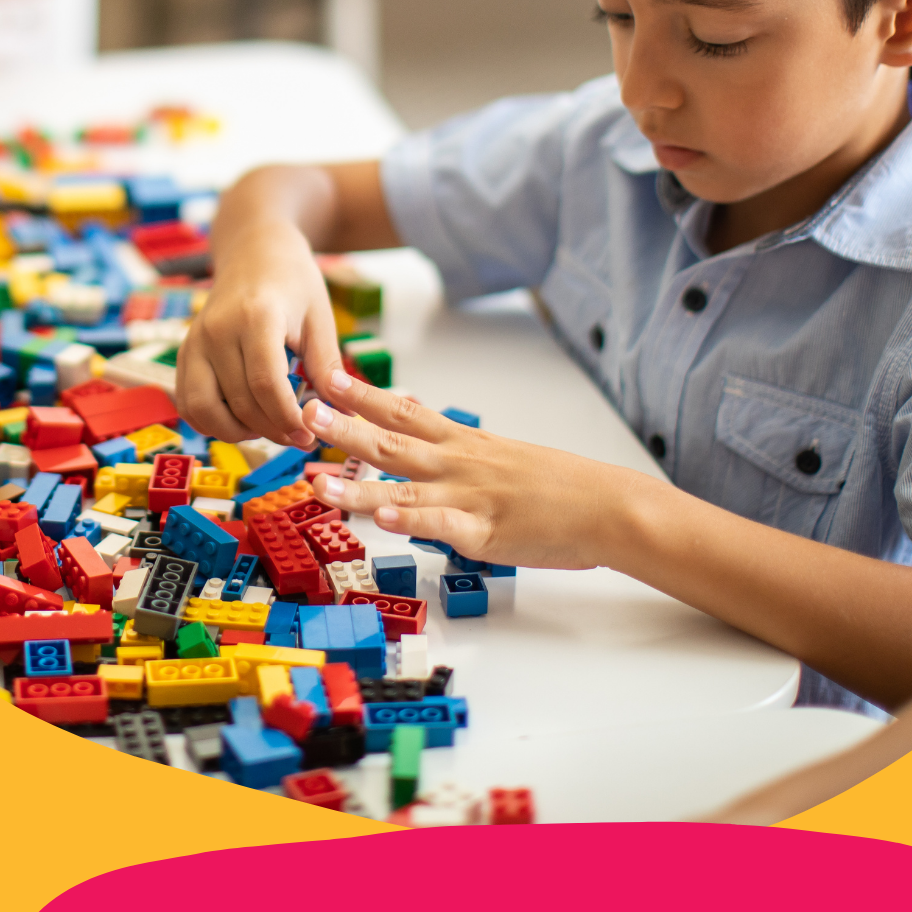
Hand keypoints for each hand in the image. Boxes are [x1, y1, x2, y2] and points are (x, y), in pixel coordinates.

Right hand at [175, 225, 344, 448]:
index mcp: (256, 316)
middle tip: (299, 438)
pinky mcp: (183, 353)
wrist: (254, 249)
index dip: (288, 420)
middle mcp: (217, 329)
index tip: (310, 436)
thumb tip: (344, 414)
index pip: (266, 385)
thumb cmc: (292, 282)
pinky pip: (188, 404)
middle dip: (273, 431)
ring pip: (204, 410)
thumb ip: (327, 367)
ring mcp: (195, 342)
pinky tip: (241, 420)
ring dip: (238, 433)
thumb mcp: (320, 318)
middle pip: (240, 403)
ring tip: (267, 428)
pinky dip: (211, 423)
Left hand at [304, 368, 634, 569]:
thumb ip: (464, 464)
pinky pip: (440, 526)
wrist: (608, 506)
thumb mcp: (505, 463)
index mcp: (466, 445)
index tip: (327, 378)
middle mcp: (461, 464)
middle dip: (343, 426)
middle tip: (303, 410)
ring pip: (403, 487)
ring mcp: (470, 498)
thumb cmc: (562, 489)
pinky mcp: (485, 533)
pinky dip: (409, 522)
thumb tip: (431, 469)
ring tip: (315, 479)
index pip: (405, 411)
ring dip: (355, 485)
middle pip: (392, 441)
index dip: (363, 396)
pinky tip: (380, 520)